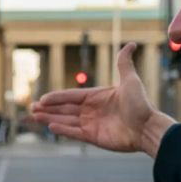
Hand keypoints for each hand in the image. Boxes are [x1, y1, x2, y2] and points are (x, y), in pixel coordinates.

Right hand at [29, 43, 174, 155]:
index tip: (42, 98)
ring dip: (50, 118)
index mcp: (96, 97)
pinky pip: (74, 133)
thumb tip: (130, 44)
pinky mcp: (93, 137)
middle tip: (32, 108)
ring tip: (34, 117)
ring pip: (66, 120)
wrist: (148, 127)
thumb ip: (124, 63)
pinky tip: (50, 126)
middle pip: (64, 109)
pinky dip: (62, 130)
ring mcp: (91, 125)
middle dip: (48, 109)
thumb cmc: (140, 104)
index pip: (71, 96)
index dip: (56, 97)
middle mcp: (91, 111)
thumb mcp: (130, 80)